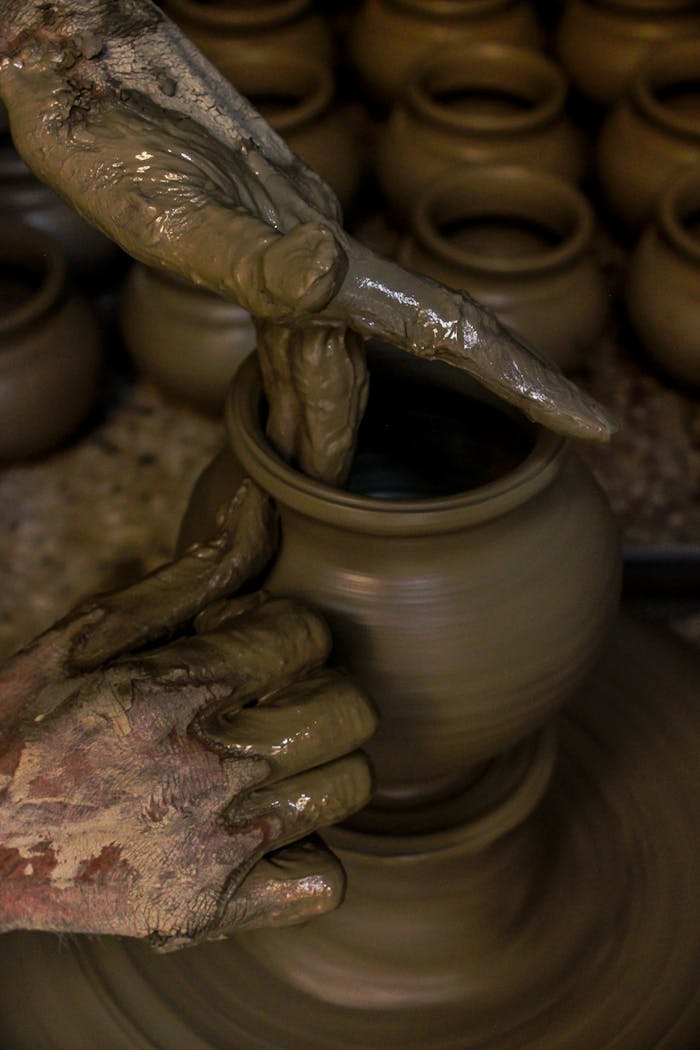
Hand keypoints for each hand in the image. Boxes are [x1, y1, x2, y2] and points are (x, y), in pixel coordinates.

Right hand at [0, 482, 375, 949]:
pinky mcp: (208, 912)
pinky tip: (262, 830)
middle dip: (321, 689)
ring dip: (320, 762)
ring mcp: (211, 851)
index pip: (308, 636)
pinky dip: (304, 855)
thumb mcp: (91, 634)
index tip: (261, 644)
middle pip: (350, 711)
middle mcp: (202, 772)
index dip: (290, 631)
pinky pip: (323, 883)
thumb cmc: (25, 724)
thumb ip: (192, 575)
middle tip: (273, 698)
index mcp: (171, 691)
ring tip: (266, 759)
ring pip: (349, 787)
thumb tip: (264, 506)